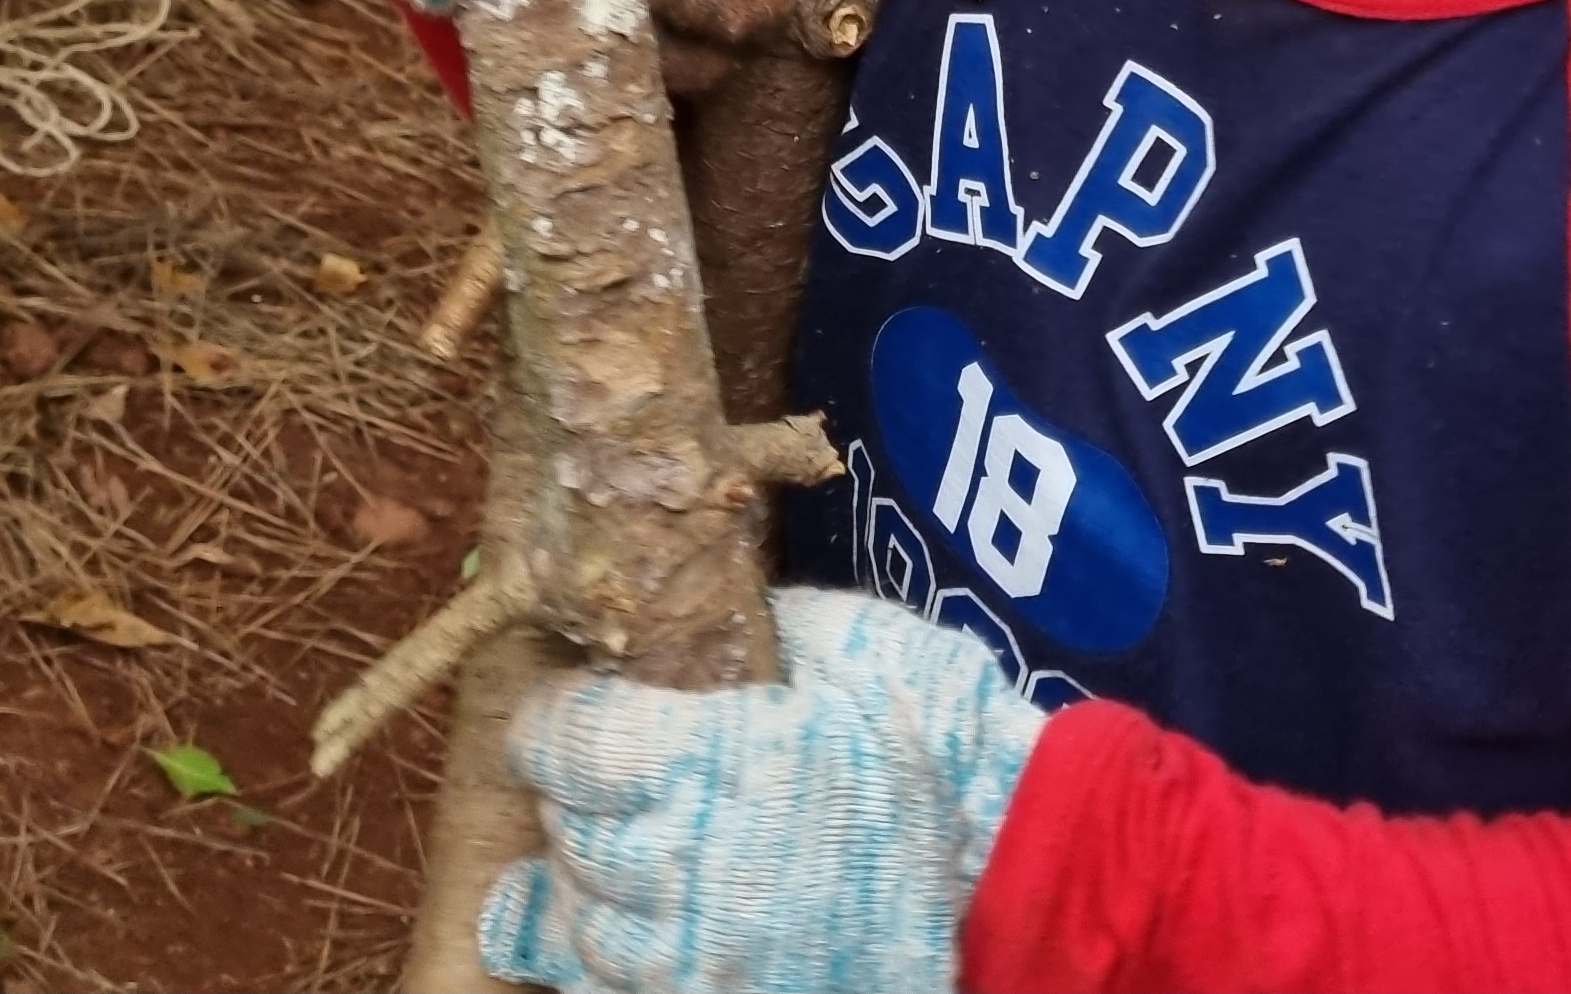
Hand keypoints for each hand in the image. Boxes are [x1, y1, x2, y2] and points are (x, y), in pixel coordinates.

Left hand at [477, 587, 1041, 993]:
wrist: (1016, 866)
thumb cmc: (941, 741)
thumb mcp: (851, 642)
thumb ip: (753, 626)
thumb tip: (690, 614)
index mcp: (704, 758)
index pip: (562, 740)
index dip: (553, 715)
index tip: (570, 704)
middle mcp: (680, 862)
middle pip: (566, 829)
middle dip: (576, 792)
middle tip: (610, 768)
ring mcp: (696, 953)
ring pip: (580, 922)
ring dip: (588, 878)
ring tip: (623, 844)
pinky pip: (615, 992)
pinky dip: (601, 962)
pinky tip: (620, 928)